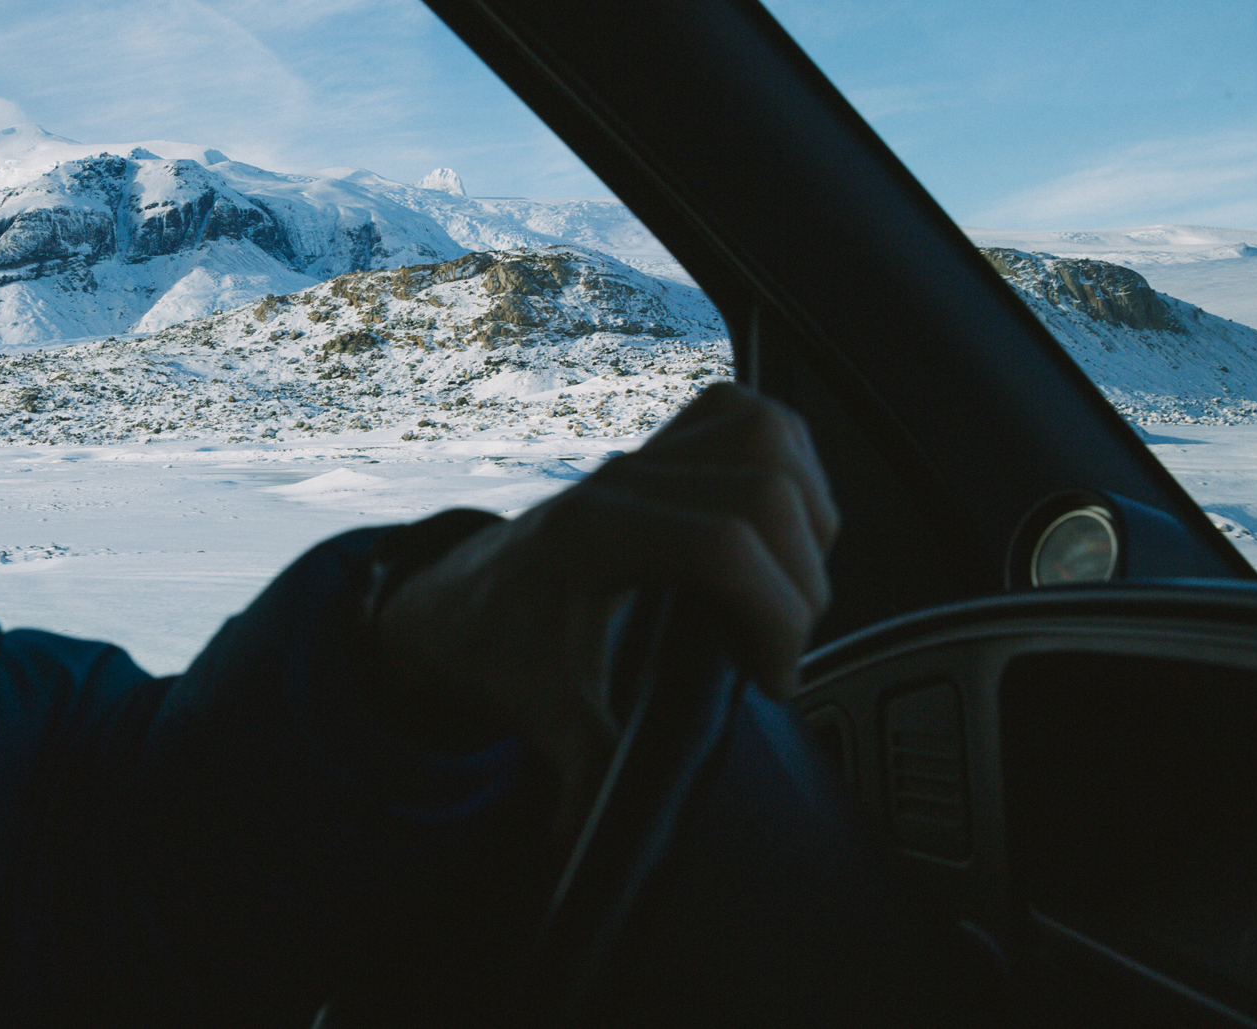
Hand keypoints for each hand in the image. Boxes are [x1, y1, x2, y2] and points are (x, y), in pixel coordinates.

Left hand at [369, 383, 838, 835]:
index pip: (725, 543)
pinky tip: (780, 525)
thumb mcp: (539, 712)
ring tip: (789, 584)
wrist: (448, 603)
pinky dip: (784, 459)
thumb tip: (589, 843)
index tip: (772, 677)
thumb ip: (582, 768)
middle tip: (778, 643)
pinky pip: (743, 413)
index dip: (776, 615)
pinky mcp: (659, 449)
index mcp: (594, 532)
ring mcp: (643, 455)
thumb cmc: (491, 647)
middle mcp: (623, 478)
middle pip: (765, 484)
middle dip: (802, 576)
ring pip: (767, 432)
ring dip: (807, 510)